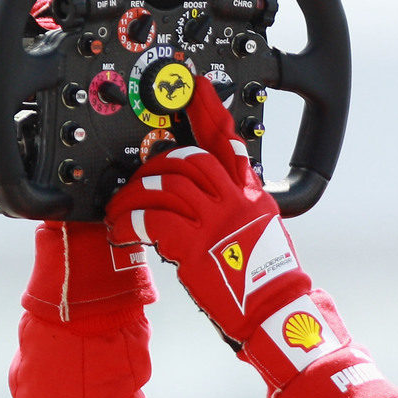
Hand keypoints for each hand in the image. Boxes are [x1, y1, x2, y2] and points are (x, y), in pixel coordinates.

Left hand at [106, 76, 306, 344]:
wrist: (274, 309)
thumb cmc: (270, 278)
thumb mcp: (264, 228)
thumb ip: (241, 203)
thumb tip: (217, 190)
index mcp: (250, 194)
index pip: (228, 140)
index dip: (209, 110)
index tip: (193, 87)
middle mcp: (233, 201)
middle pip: (189, 158)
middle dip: (158, 163)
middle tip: (142, 176)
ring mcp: (213, 223)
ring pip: (165, 186)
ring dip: (136, 194)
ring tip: (122, 208)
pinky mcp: (194, 247)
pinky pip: (151, 220)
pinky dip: (131, 222)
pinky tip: (124, 230)